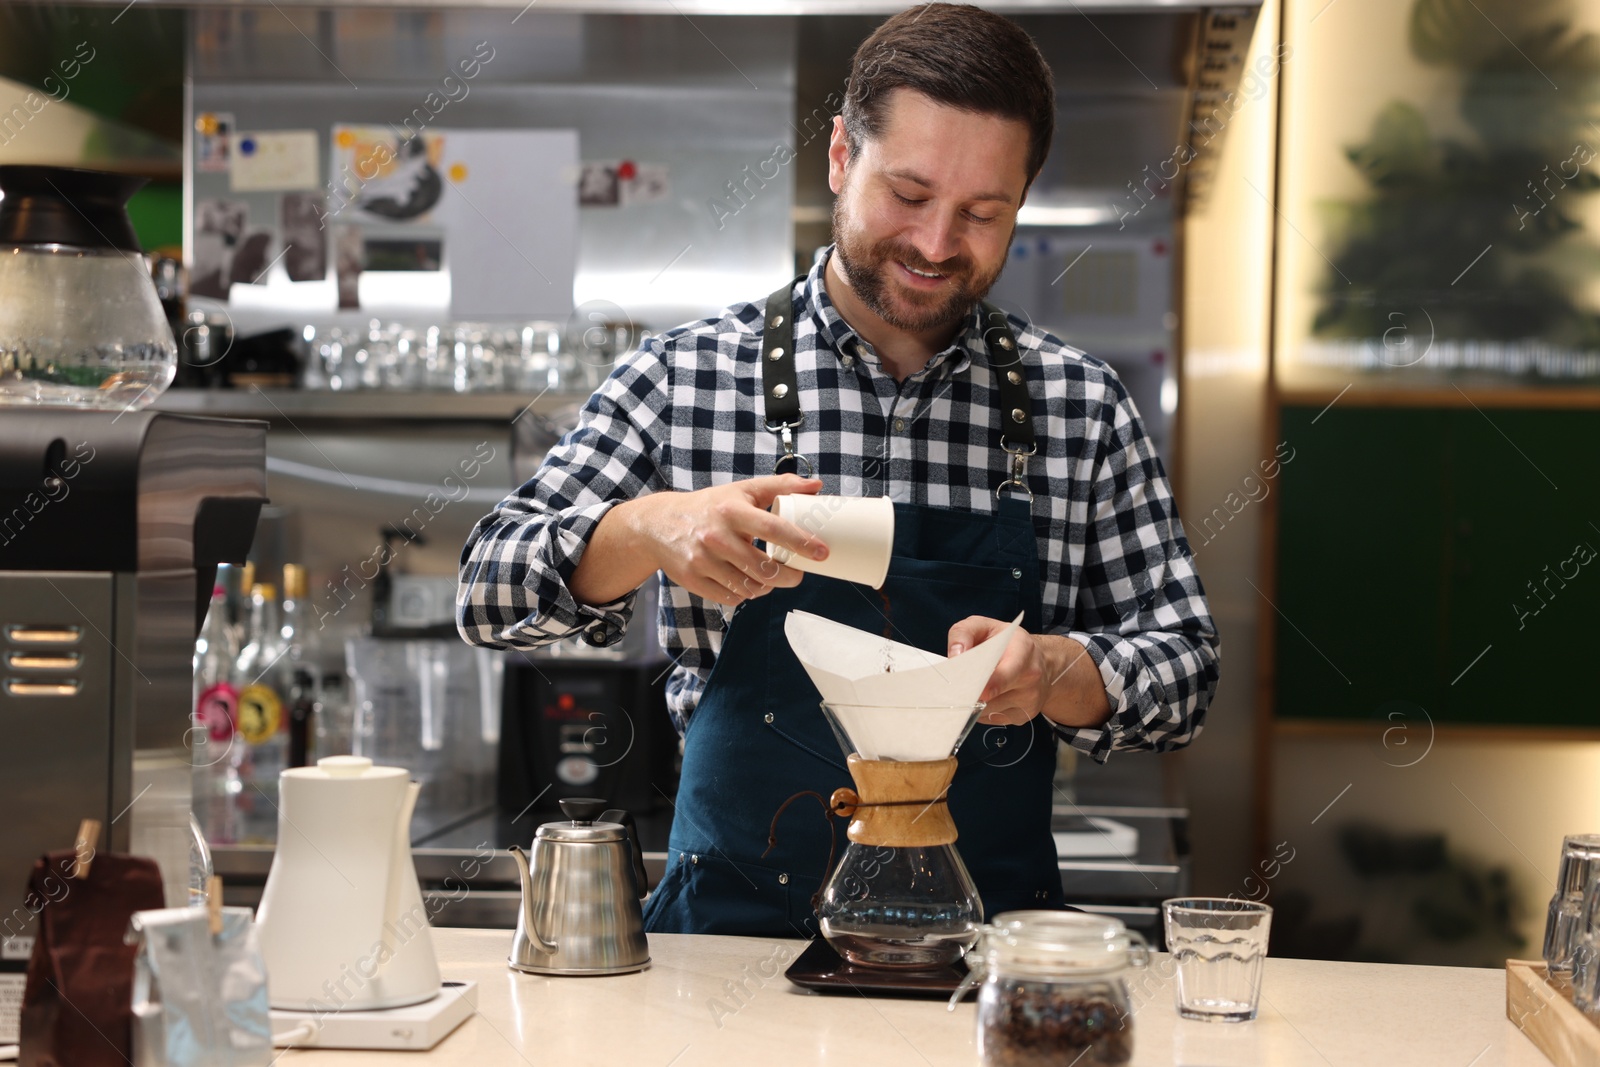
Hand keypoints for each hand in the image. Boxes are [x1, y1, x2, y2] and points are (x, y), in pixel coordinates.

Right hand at [632, 474, 827, 607]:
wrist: (658, 524)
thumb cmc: (710, 506)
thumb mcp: (742, 490)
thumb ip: (780, 486)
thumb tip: (817, 487)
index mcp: (731, 510)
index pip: (773, 528)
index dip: (801, 543)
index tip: (821, 553)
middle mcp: (716, 536)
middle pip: (764, 568)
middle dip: (789, 576)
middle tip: (797, 574)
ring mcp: (703, 560)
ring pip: (750, 587)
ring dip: (768, 587)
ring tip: (772, 577)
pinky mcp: (693, 579)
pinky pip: (731, 597)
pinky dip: (745, 593)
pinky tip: (748, 582)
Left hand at [948, 616, 1048, 725]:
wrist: (1040, 660)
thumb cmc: (1007, 642)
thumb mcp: (983, 625)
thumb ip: (963, 633)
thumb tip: (954, 656)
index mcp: (1023, 651)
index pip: (1007, 673)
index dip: (988, 685)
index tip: (970, 691)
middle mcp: (1031, 677)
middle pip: (993, 696)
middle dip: (971, 693)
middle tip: (956, 688)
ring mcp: (1030, 699)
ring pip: (988, 711)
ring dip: (975, 703)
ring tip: (973, 687)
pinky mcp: (1024, 715)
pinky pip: (993, 719)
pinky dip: (983, 711)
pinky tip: (986, 697)